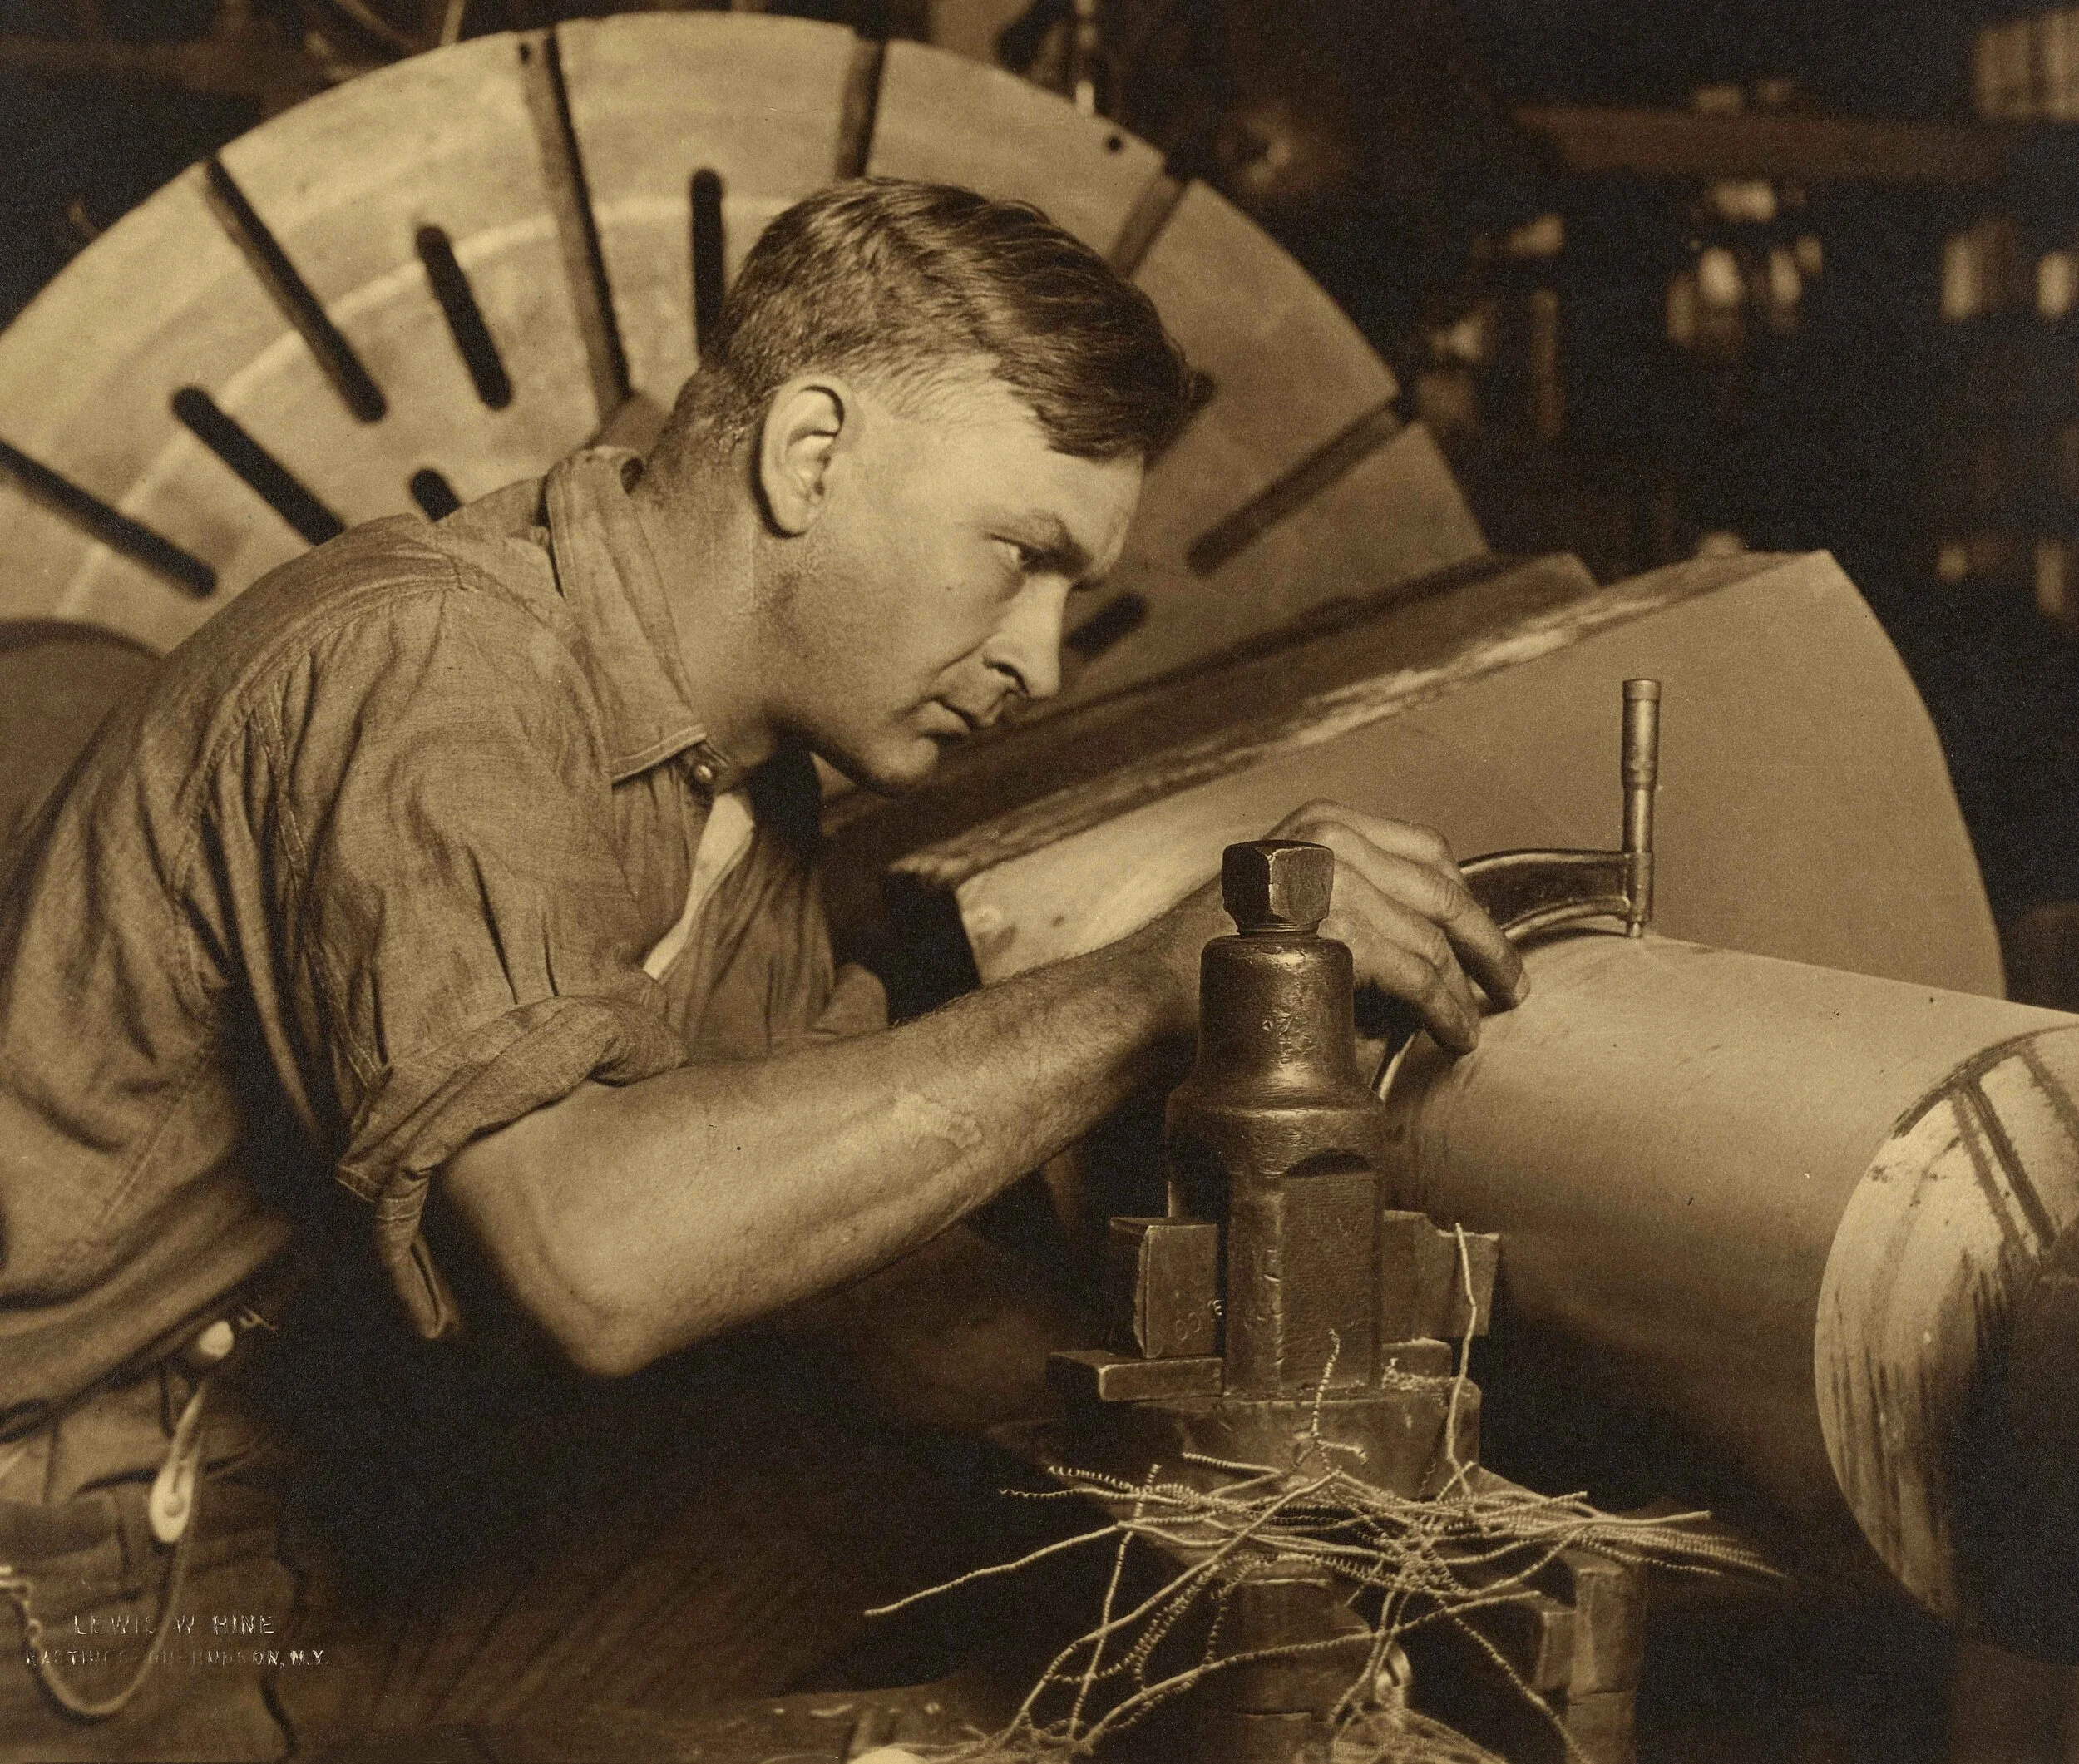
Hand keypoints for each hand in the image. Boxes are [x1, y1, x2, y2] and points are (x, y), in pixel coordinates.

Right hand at [1138, 801, 1525, 1053]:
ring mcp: (1335, 877)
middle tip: (1510, 984)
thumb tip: (1425, 945)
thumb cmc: (1208, 964)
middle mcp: (1331, 837)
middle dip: (1488, 943)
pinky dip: (1446, 1008)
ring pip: (1434, 937)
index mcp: (1321, 823)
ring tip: (1473, 1026)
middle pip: (1443, 888)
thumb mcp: (1287, 905)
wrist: (1149, 995)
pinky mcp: (1337, 927)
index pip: (1425, 852)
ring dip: (1466, 988)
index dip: (1466, 900)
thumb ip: (1348, 904)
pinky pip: (1417, 973)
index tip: (1484, 937)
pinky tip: (1454, 1031)